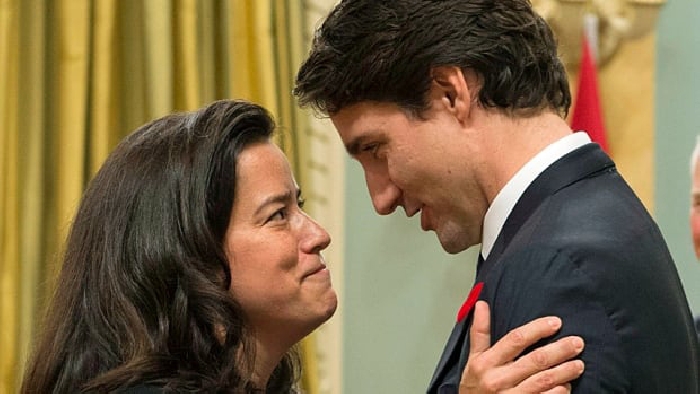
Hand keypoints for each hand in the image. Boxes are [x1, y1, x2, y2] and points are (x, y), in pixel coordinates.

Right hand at [459, 301, 584, 392]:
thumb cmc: (474, 387)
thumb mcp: (472, 359)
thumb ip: (479, 332)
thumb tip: (481, 304)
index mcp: (486, 362)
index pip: (515, 340)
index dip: (537, 329)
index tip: (555, 322)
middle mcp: (498, 379)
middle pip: (535, 360)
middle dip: (559, 350)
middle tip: (577, 342)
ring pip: (544, 381)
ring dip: (565, 371)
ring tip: (579, 364)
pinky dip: (559, 392)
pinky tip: (567, 386)